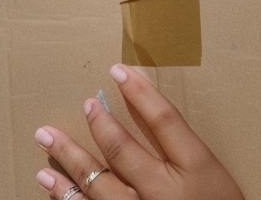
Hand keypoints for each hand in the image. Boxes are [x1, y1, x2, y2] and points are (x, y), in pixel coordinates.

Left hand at [33, 63, 244, 199]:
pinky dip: (66, 196)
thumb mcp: (213, 174)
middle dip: (99, 123)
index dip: (139, 92)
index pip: (163, 120)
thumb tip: (146, 119)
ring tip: (47, 137)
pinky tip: (49, 183)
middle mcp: (164, 191)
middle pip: (122, 149)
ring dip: (68, 159)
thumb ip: (183, 151)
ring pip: (96, 183)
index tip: (120, 72)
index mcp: (195, 168)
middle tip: (86, 104)